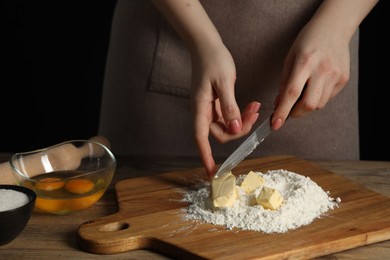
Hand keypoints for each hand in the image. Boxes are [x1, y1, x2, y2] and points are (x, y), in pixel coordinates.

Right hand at [190, 43, 259, 177]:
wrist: (207, 46)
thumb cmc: (213, 61)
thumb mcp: (224, 83)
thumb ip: (230, 108)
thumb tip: (235, 130)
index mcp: (200, 108)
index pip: (201, 138)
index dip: (206, 156)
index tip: (212, 172)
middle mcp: (203, 111)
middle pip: (220, 133)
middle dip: (239, 130)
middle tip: (255, 115)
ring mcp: (209, 107)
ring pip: (227, 125)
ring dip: (242, 121)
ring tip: (255, 107)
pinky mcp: (216, 103)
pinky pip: (229, 116)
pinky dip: (240, 114)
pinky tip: (250, 106)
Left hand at [271, 16, 350, 129]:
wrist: (334, 28)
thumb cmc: (308, 41)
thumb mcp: (290, 57)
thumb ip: (284, 82)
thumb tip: (278, 104)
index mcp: (305, 62)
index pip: (292, 93)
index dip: (282, 111)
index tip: (275, 124)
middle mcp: (322, 69)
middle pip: (309, 104)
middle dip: (295, 113)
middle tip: (288, 110)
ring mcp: (335, 75)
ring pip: (319, 104)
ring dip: (306, 105)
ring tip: (303, 92)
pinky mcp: (343, 79)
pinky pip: (327, 98)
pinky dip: (318, 97)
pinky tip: (315, 85)